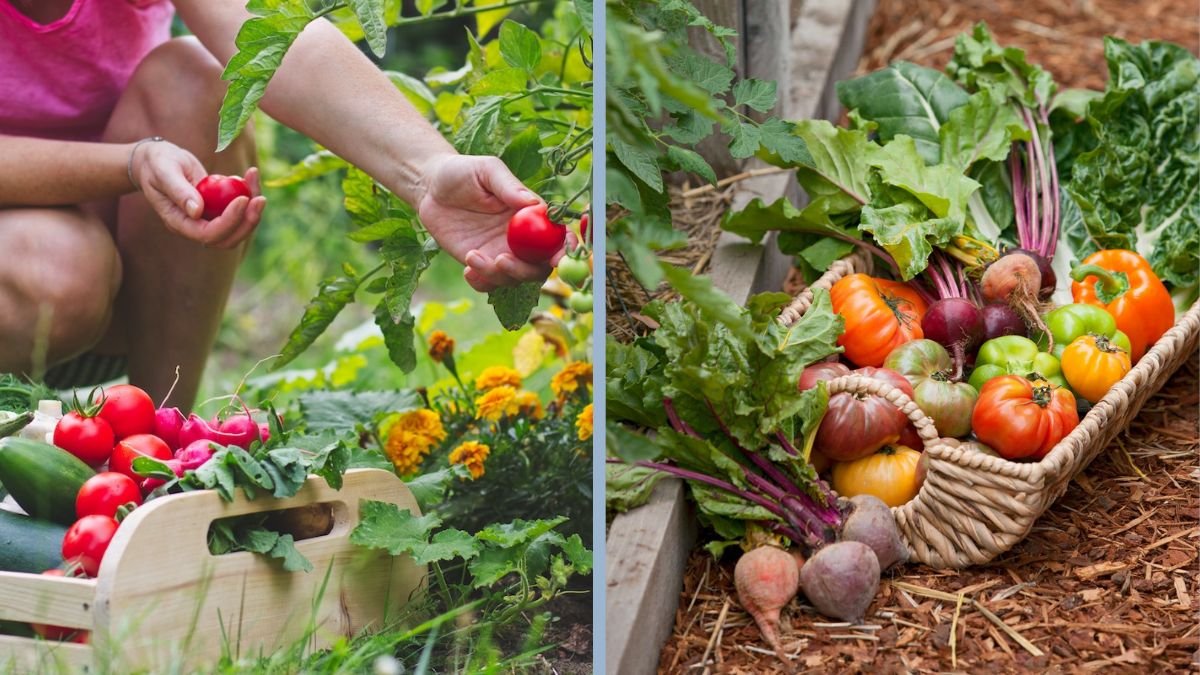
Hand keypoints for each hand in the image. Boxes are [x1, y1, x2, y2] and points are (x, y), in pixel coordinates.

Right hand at [130, 140, 266, 248]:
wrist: (157, 161)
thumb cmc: (156, 164)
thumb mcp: (164, 172)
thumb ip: (178, 191)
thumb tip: (197, 211)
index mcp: (178, 222)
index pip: (208, 234)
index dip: (229, 221)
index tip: (243, 199)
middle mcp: (194, 226)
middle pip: (228, 239)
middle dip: (248, 222)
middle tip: (261, 199)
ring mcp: (207, 219)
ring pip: (237, 227)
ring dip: (253, 210)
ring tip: (255, 179)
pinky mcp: (217, 210)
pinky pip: (239, 212)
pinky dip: (249, 195)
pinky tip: (249, 176)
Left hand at [416, 154, 561, 291]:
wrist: (430, 187)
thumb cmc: (463, 172)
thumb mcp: (486, 170)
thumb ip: (509, 186)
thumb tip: (534, 204)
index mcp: (531, 216)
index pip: (558, 237)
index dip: (566, 250)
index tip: (559, 257)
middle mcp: (521, 239)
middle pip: (539, 266)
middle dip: (525, 271)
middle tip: (502, 260)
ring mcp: (501, 252)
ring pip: (514, 278)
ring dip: (497, 275)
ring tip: (472, 256)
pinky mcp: (480, 262)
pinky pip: (489, 284)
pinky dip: (482, 283)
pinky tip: (467, 269)